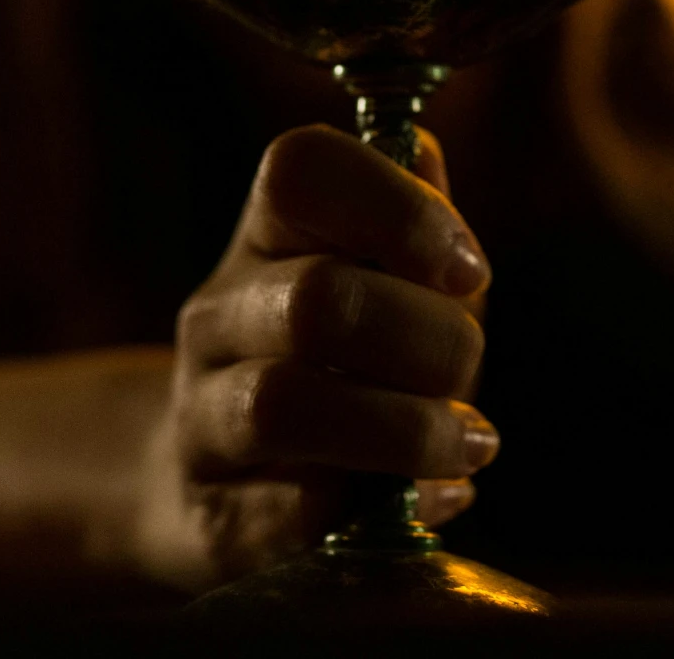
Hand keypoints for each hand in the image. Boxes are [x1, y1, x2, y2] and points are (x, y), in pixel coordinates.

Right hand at [131, 124, 496, 589]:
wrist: (220, 489)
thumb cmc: (344, 363)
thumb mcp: (388, 280)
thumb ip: (416, 219)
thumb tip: (422, 154)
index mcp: (265, 235)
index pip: (301, 168)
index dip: (399, 209)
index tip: (469, 270)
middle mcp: (218, 314)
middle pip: (318, 299)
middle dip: (432, 340)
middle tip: (470, 373)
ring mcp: (203, 417)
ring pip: (283, 403)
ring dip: (407, 430)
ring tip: (467, 444)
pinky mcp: (216, 520)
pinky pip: (295, 514)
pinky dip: (385, 509)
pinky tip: (432, 501)